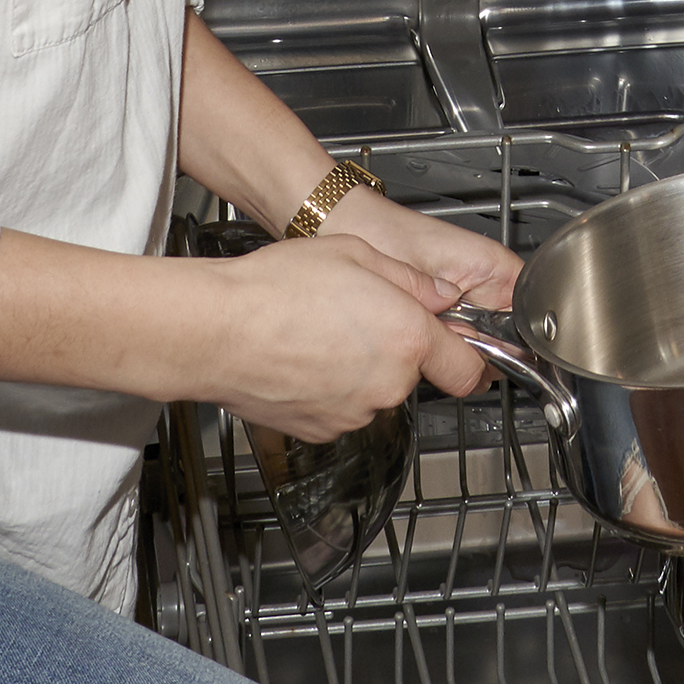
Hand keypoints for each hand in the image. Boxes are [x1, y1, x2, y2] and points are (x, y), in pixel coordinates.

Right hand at [197, 236, 471, 441]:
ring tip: (320, 332)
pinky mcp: (321, 430)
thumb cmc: (275, 288)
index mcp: (406, 336)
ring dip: (360, 368)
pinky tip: (302, 356)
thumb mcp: (355, 254)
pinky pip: (341, 408)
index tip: (459, 347)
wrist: (216, 330)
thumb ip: (410, 278)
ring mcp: (354, 413)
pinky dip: (330, 388)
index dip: (466, 355)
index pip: (467, 368)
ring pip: (375, 391)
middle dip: (395, 349)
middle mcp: (388, 382)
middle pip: (412, 374)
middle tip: (358, 314)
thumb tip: (440, 293)